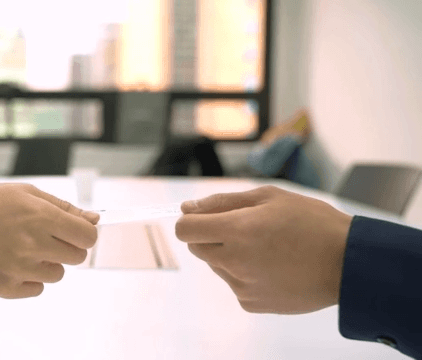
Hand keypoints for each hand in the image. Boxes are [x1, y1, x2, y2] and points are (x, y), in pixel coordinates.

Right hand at [0, 183, 98, 298]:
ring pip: (58, 274)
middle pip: (77, 257)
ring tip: (22, 247)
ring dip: (48, 263)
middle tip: (45, 237)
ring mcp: (19, 269)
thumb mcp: (25, 193)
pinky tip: (10, 261)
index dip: (85, 233)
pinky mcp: (6, 287)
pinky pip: (36, 289)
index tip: (76, 231)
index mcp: (41, 217)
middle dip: (67, 246)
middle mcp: (33, 244)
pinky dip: (29, 278)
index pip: (88, 237)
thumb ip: (63, 207)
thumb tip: (94, 219)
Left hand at [175, 185, 352, 313]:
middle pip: (198, 248)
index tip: (203, 216)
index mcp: (236, 231)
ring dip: (229, 254)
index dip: (190, 220)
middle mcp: (234, 261)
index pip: (185, 230)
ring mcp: (242, 286)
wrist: (348, 264)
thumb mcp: (268, 197)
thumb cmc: (312, 222)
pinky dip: (245, 273)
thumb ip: (222, 202)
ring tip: (267, 247)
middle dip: (211, 235)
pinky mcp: (252, 303)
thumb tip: (188, 207)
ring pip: (217, 265)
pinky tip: (273, 266)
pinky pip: (235, 283)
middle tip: (245, 228)